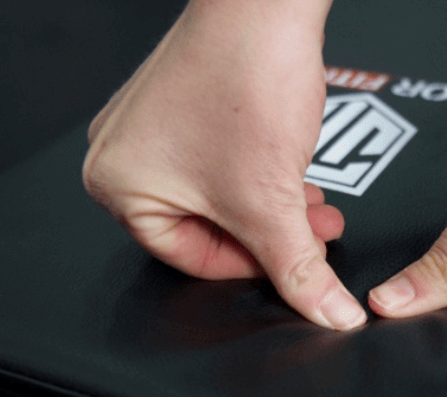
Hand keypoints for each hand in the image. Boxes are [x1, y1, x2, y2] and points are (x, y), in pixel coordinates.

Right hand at [83, 0, 366, 330]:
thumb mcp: (272, 201)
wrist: (266, 2)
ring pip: (219, 195)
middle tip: (312, 234)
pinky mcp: (181, 103)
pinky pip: (218, 160)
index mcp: (117, 186)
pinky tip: (296, 171)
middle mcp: (121, 154)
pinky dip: (259, 174)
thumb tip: (328, 316)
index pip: (190, 259)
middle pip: (206, 228)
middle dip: (271, 235)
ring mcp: (148, 125)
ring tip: (315, 205)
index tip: (293, 265)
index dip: (252, 268)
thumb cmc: (246, 79)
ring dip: (273, 206)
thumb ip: (300, 269)